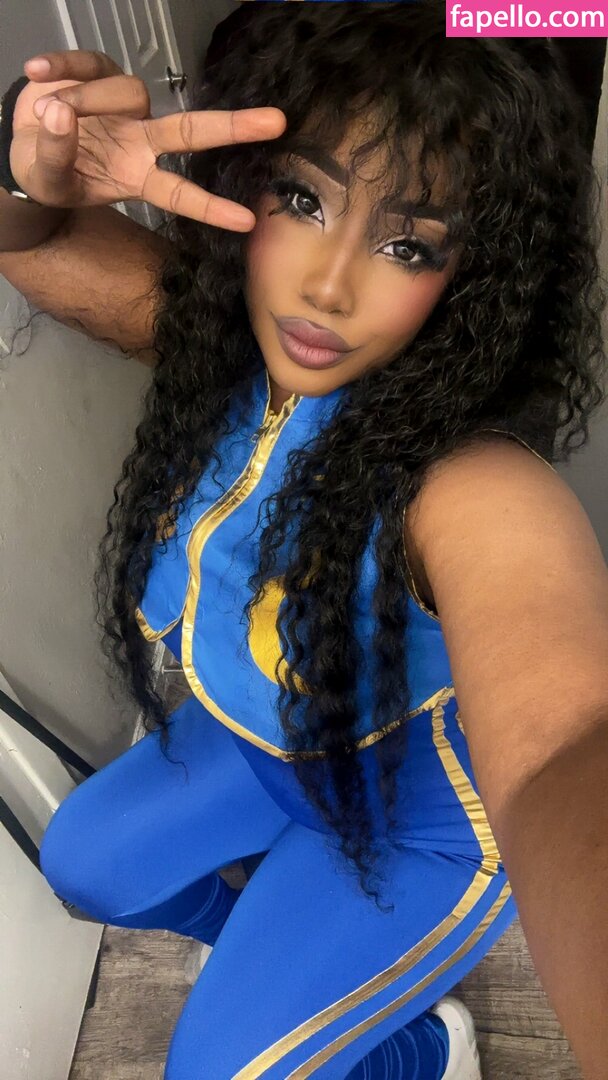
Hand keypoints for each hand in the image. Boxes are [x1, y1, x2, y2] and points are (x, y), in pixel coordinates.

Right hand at [11, 50, 286, 230]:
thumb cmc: (46, 172)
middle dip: (235, 126)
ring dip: (84, 101)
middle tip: (276, 122)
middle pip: (193, 131)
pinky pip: (87, 64)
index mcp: (136, 176)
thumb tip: (59, 115)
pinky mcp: (101, 71)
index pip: (179, 193)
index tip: (247, 222)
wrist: (21, 145)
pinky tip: (37, 72)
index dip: (211, 207)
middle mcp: (141, 140)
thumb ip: (56, 154)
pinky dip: (60, 67)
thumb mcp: (48, 179)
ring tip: (48, 113)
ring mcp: (126, 106)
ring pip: (126, 92)